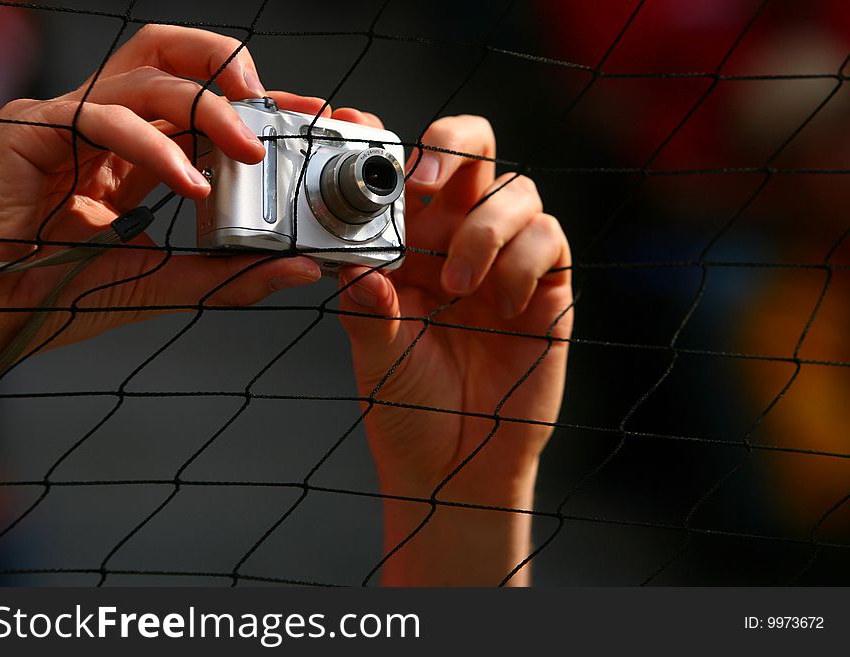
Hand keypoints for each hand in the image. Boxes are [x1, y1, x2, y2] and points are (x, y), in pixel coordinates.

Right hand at [0, 25, 330, 381]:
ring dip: (207, 106)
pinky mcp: (32, 132)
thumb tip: (297, 267)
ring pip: (142, 73)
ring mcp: (67, 123)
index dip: (254, 104)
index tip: (305, 119)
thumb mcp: (161, 283)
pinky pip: (100, 116)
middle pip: (168, 56)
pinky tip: (188, 183)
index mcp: (133, 153)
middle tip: (275, 107)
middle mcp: (105, 128)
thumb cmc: (53, 292)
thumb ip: (226, 277)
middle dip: (228, 68)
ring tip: (247, 151)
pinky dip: (153, 145)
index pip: (200, 104)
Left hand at [336, 113, 572, 584]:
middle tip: (426, 183)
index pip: (406, 172)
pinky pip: (551, 239)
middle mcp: (458, 241)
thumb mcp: (374, 357)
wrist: (455, 468)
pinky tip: (503, 306)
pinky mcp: (547, 288)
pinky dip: (527, 260)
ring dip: (487, 227)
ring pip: (516, 190)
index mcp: (409, 246)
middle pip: (472, 152)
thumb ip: (365, 309)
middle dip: (453, 147)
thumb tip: (357, 265)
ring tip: (458, 284)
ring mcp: (506, 262)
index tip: (360, 131)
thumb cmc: (409, 408)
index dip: (388, 143)